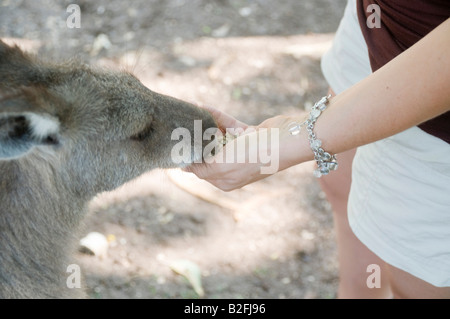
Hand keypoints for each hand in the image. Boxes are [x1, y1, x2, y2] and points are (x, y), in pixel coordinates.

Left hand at [185, 108, 309, 190]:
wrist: (286, 140)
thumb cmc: (254, 157)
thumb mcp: (221, 167)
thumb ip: (201, 168)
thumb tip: (184, 168)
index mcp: (225, 180)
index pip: (200, 169)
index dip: (189, 156)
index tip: (176, 142)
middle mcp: (233, 167)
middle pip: (207, 151)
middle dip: (195, 138)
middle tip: (181, 125)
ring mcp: (242, 150)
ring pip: (217, 136)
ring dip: (205, 124)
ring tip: (190, 112)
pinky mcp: (250, 135)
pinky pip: (228, 125)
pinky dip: (217, 117)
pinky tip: (204, 107)